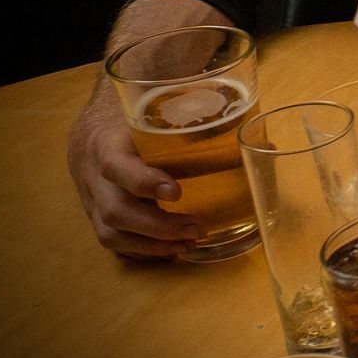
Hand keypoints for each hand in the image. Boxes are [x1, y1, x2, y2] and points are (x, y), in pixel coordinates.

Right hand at [67, 93, 197, 257]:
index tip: (176, 192)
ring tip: (189, 243)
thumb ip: (199, 114)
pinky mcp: (96, 216)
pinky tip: (172, 249)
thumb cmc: (133, 115)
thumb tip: (266, 141)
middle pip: (115, 211)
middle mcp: (93, 175)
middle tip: (197, 227)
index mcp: (107, 142)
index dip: (143, 182)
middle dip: (158, 226)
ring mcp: (92, 200)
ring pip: (110, 233)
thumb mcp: (157, 106)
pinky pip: (112, 241)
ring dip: (152, 245)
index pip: (115, 166)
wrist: (93, 128)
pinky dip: (143, 251)